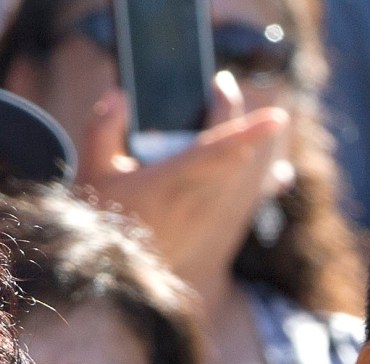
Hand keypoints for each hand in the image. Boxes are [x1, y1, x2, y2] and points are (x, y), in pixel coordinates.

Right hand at [77, 71, 290, 294]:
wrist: (109, 270)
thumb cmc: (101, 217)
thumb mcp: (92, 170)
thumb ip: (102, 128)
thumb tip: (118, 95)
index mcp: (168, 184)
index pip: (215, 152)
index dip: (248, 132)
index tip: (277, 119)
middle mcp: (194, 201)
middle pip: (233, 154)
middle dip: (232, 114)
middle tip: (220, 85)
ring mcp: (204, 216)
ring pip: (238, 172)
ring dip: (240, 140)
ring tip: (223, 105)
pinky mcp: (207, 226)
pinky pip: (238, 193)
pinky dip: (249, 171)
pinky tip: (269, 164)